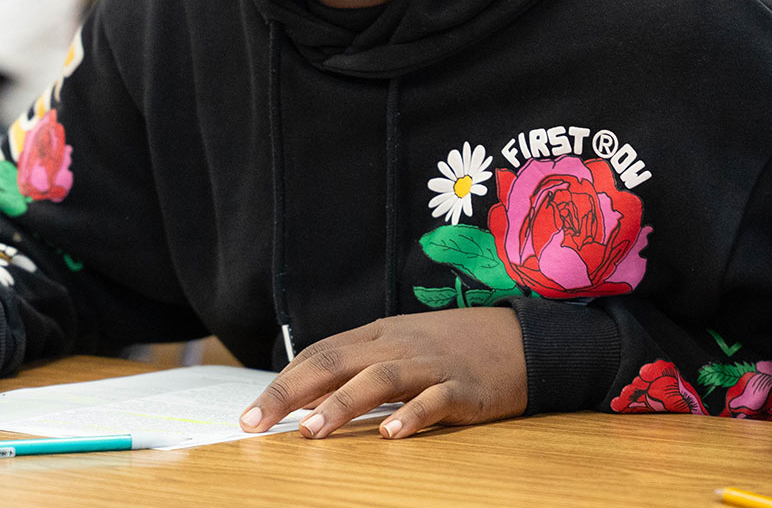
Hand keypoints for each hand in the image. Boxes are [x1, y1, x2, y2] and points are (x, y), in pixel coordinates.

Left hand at [240, 308, 526, 440]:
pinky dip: (413, 416)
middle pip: (336, 362)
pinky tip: (391, 436)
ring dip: (342, 405)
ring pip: (380, 379)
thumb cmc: (453, 349)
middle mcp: (399, 345)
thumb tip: (308, 403)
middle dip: (290, 393)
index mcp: (379, 335)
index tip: (250, 414)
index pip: (320, 353)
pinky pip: (436, 401)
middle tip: (255, 422)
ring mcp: (432, 365)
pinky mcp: (464, 389)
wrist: (521, 340)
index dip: (283, 382)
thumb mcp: (400, 349)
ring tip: (311, 431)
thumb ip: (357, 370)